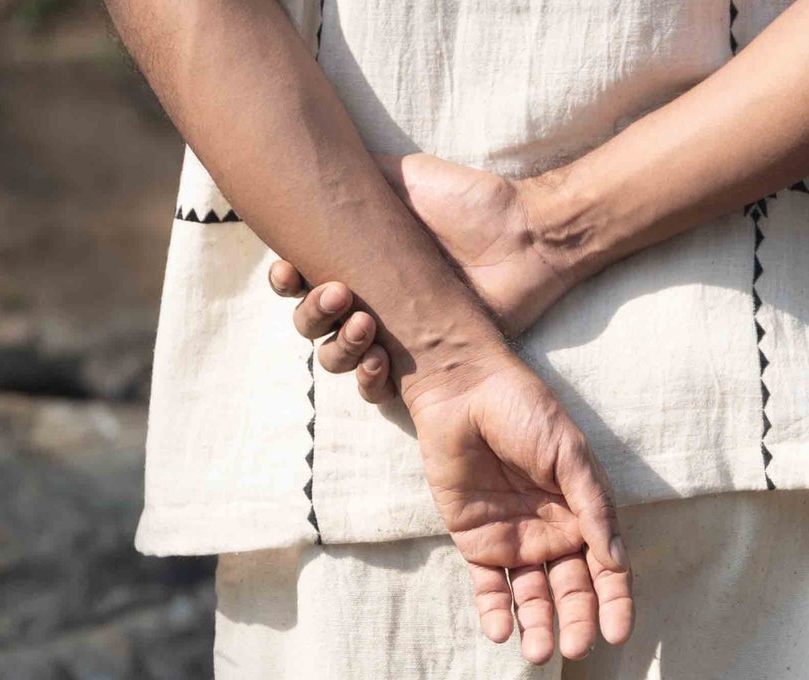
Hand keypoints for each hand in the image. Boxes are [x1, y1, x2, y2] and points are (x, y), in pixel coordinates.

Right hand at [269, 152, 577, 402]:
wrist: (523, 240)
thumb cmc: (470, 206)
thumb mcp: (408, 177)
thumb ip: (362, 173)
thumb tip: (317, 160)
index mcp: (359, 260)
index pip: (303, 277)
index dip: (285, 280)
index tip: (286, 269)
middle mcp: (370, 299)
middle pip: (311, 322)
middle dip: (311, 312)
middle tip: (336, 293)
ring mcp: (394, 336)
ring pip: (336, 357)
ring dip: (336, 346)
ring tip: (362, 324)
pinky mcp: (421, 369)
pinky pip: (376, 390)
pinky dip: (367, 380)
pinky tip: (377, 360)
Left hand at [400, 346, 632, 664]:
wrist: (463, 391)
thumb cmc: (525, 411)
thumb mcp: (570, 455)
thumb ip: (593, 507)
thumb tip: (618, 561)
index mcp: (585, 515)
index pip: (607, 570)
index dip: (615, 603)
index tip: (617, 634)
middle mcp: (555, 535)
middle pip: (571, 591)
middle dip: (576, 622)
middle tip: (575, 649)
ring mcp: (516, 542)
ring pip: (532, 598)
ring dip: (537, 627)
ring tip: (538, 654)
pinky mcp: (477, 544)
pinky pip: (489, 588)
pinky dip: (495, 612)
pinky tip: (501, 633)